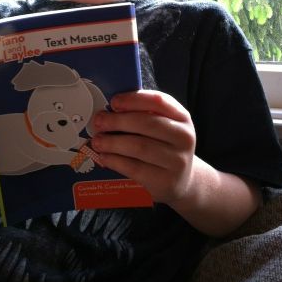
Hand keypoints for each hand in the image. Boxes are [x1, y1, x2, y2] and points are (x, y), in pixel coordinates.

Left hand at [91, 90, 195, 205]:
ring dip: (112, 142)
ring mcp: (177, 161)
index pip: (158, 101)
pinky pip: (134, 168)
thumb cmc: (164, 147)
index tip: (114, 102)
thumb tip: (109, 110)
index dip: (133, 99)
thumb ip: (142, 114)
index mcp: (182, 117)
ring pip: (139, 147)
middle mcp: (184, 138)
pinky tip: (105, 156)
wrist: (181, 180)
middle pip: (147, 124)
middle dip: (117, 121)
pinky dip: (115, 160)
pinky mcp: (165, 181)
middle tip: (99, 121)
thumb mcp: (163, 126)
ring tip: (97, 141)